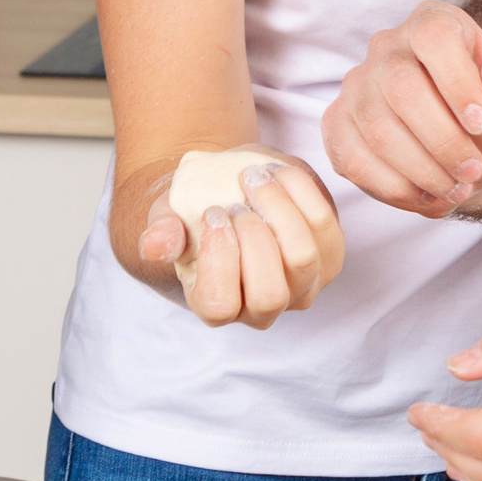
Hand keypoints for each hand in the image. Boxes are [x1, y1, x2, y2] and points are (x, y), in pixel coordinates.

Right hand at [137, 147, 345, 329]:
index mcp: (215, 305)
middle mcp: (261, 309)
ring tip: (253, 176)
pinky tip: (276, 171)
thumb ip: (161, 233)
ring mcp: (300, 287)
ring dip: (280, 209)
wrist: (227, 192)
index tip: (211, 213)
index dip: (217, 259)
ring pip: (305, 259)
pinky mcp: (327, 258)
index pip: (220, 305)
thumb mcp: (168, 217)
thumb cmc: (192, 211)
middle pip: (270, 294)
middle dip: (254, 239)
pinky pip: (326, 228)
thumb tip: (153, 245)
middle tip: (234, 200)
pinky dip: (302, 192)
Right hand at [322, 1, 481, 216]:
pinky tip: (426, 196)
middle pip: (401, 88)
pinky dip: (393, 188)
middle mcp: (388, 45)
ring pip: (376, 129)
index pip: (435, 37)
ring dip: (421, 171)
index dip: (457, 82)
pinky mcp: (339, 125)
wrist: (478, 148)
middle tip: (473, 172)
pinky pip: (351, 158)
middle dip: (442, 141)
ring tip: (456, 189)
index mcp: (436, 22)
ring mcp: (357, 85)